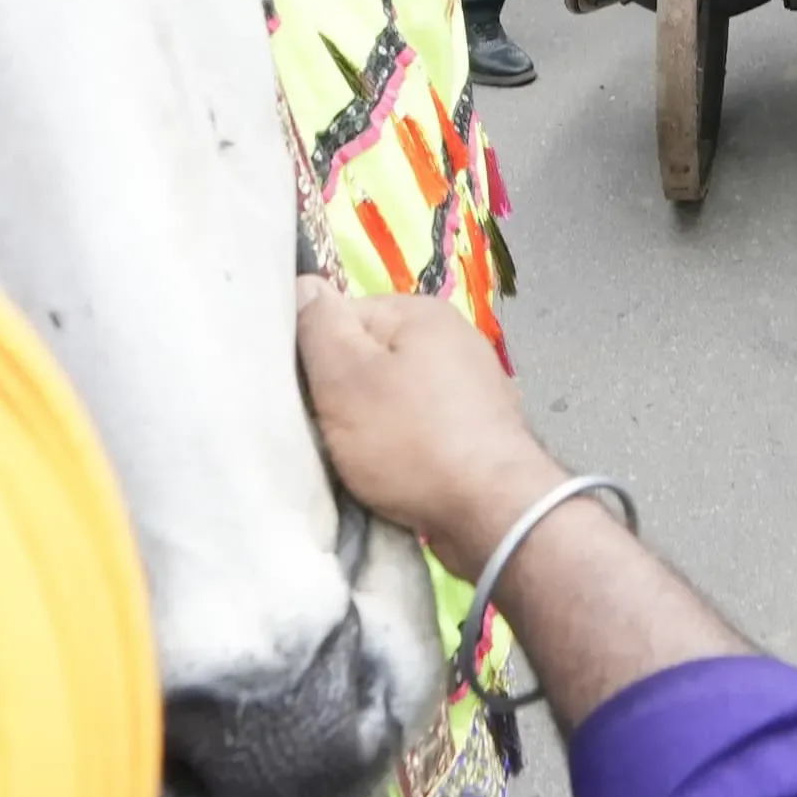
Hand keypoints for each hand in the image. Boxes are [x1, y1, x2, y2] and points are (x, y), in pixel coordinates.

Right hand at [294, 280, 568, 578]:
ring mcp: (471, 386)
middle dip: (342, 395)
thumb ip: (319, 326)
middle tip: (326, 432)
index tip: (306, 396)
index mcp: (422, 312)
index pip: (341, 317)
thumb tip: (304, 283)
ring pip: (392, 398)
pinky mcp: (477, 430)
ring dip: (370, 426)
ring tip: (358, 458)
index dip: (314, 357)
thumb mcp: (346, 377)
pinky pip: (420, 429)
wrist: (492, 513)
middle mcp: (453, 339)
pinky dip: (402, 448)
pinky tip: (392, 473)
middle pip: (369, 359)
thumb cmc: (411, 441)